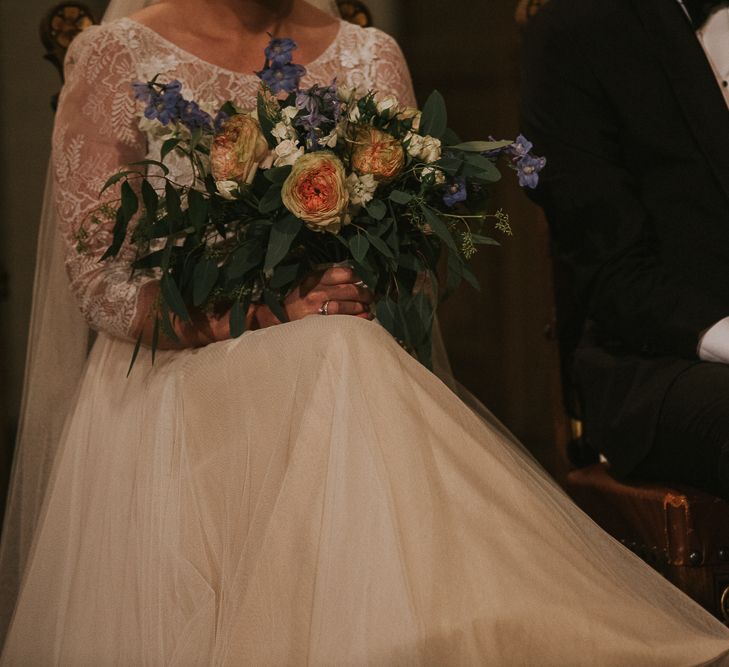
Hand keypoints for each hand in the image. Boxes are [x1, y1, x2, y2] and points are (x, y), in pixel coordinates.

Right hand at [254, 266, 374, 328]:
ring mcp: (318, 308)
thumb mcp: (305, 282)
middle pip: (350, 290)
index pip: (342, 273)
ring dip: (363, 307)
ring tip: (368, 308)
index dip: (356, 277)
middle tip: (370, 296)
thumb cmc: (295, 299)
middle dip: (364, 293)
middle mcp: (316, 292)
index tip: (361, 281)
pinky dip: (358, 318)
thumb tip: (351, 278)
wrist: (276, 317)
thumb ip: (323, 278)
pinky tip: (364, 317)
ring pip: (349, 305)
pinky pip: (345, 320)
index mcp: (313, 278)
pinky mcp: (320, 323)